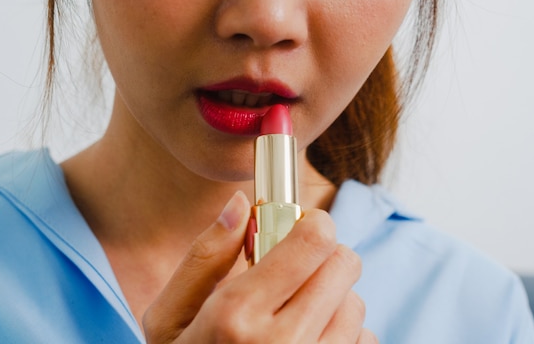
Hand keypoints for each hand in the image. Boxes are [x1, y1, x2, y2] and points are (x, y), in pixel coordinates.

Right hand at [143, 191, 376, 342]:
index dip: (312, 224)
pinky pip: (364, 341)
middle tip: (296, 271)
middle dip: (322, 258)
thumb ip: (205, 256)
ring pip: (355, 304)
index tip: (299, 229)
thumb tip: (241, 204)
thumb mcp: (169, 317)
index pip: (313, 240)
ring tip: (295, 316)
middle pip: (344, 264)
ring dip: (330, 301)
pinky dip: (341, 335)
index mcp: (236, 315)